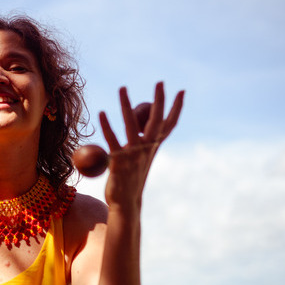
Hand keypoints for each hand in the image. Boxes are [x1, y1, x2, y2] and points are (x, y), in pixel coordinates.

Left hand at [99, 82, 183, 206]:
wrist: (125, 202)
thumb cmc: (130, 179)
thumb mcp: (138, 158)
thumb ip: (139, 143)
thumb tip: (139, 129)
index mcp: (153, 147)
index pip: (168, 124)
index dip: (176, 108)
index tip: (182, 91)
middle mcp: (147, 149)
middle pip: (156, 120)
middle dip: (159, 100)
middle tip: (160, 81)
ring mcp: (134, 154)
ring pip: (131, 124)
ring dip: (126, 105)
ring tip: (122, 88)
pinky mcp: (118, 161)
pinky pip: (112, 139)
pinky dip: (106, 125)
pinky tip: (102, 113)